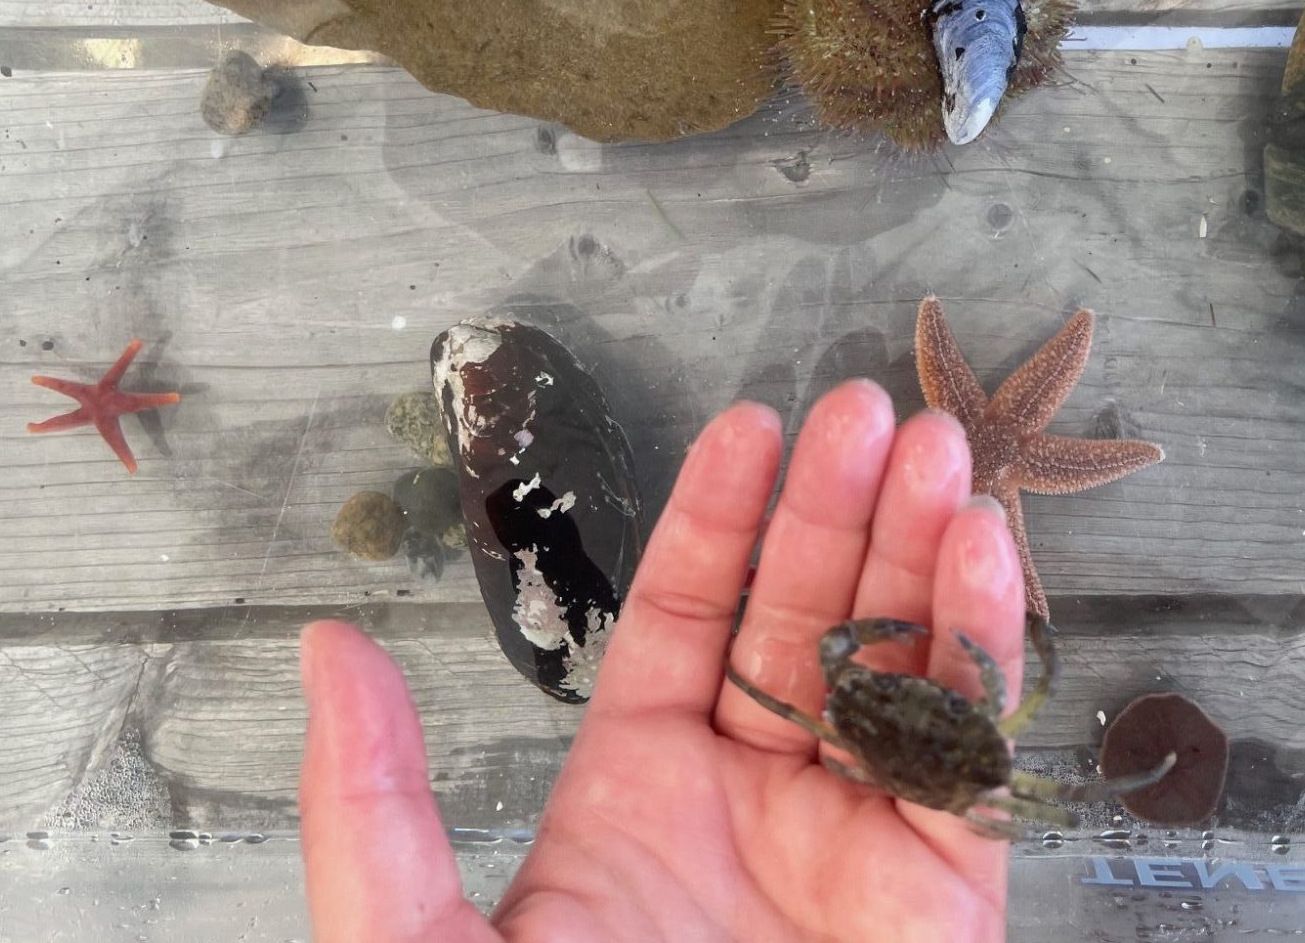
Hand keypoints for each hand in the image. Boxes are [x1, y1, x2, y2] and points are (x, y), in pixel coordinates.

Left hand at [300, 380, 1026, 942]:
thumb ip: (369, 804)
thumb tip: (323, 647)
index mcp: (638, 798)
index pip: (693, 624)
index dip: (723, 521)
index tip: (752, 429)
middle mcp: (755, 804)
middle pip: (805, 620)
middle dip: (839, 510)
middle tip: (865, 409)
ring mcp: (855, 844)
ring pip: (895, 663)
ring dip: (920, 548)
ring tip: (932, 446)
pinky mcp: (943, 894)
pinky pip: (968, 751)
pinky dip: (981, 645)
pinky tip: (980, 545)